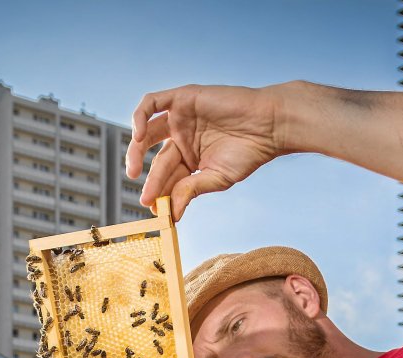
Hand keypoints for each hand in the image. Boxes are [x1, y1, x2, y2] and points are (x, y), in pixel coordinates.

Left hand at [126, 83, 290, 218]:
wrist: (268, 125)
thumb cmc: (249, 152)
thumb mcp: (216, 178)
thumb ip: (191, 190)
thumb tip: (173, 215)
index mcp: (189, 158)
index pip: (168, 176)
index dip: (160, 192)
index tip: (156, 210)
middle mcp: (182, 137)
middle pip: (157, 158)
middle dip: (150, 179)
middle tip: (146, 198)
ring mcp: (180, 117)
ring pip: (148, 132)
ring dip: (136, 151)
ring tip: (134, 171)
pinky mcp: (182, 98)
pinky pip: (152, 103)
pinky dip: (140, 116)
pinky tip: (137, 135)